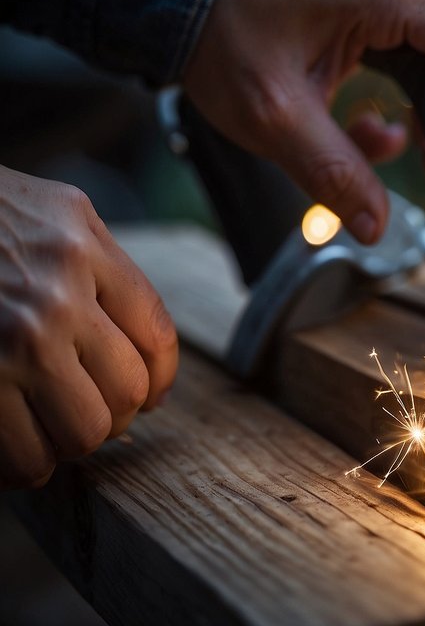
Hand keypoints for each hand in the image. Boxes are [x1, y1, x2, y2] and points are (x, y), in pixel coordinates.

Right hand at [0, 167, 177, 488]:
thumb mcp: (51, 213)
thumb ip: (101, 265)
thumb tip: (144, 356)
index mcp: (83, 249)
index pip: (156, 335)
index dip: (158, 379)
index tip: (149, 396)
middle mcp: (55, 296)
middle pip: (127, 392)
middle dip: (114, 414)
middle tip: (88, 413)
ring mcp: (13, 341)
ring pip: (83, 432)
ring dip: (69, 442)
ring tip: (49, 431)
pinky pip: (21, 454)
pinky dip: (24, 464)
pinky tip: (13, 447)